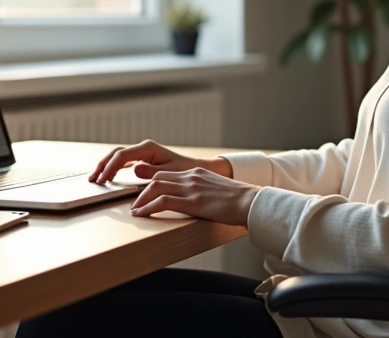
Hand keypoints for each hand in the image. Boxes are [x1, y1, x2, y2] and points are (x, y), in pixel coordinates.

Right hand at [89, 139, 231, 183]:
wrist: (198, 170)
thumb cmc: (187, 171)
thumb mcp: (170, 172)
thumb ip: (152, 171)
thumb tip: (134, 169)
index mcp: (149, 148)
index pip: (122, 155)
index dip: (110, 167)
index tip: (103, 180)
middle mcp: (144, 148)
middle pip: (115, 153)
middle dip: (102, 165)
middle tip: (93, 180)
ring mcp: (142, 153)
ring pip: (117, 156)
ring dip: (105, 166)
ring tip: (94, 179)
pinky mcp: (143, 160)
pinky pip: (123, 161)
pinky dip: (112, 168)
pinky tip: (106, 177)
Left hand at [130, 167, 259, 225]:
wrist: (252, 201)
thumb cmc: (239, 201)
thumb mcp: (218, 191)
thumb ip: (204, 192)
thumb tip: (199, 203)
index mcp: (197, 173)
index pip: (167, 174)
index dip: (152, 185)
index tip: (145, 196)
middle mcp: (191, 176)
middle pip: (157, 178)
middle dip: (143, 191)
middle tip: (136, 204)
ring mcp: (191, 188)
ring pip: (156, 187)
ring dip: (142, 199)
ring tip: (135, 211)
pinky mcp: (193, 201)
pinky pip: (163, 201)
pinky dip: (149, 207)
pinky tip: (142, 214)